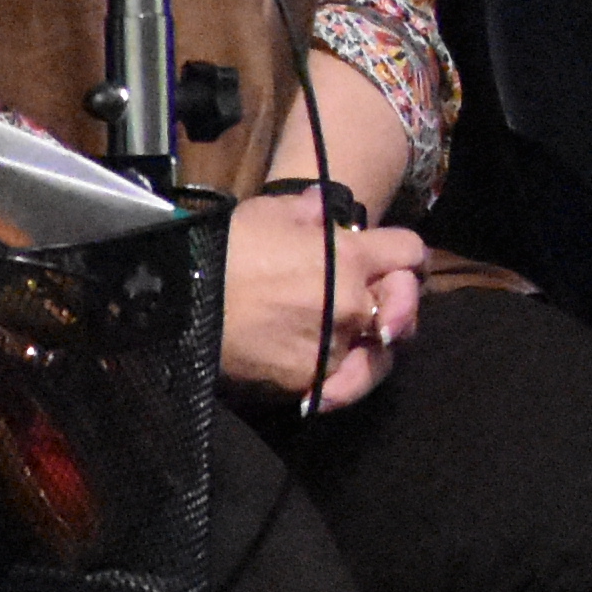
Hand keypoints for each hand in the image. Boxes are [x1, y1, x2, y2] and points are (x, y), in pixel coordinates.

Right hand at [215, 186, 423, 410]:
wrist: (181, 300)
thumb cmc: (225, 249)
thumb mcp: (269, 213)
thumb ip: (311, 211)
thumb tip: (326, 207)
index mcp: (350, 257)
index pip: (410, 252)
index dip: (408, 256)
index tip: (400, 264)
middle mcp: (354, 303)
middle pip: (405, 305)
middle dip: (399, 302)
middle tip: (382, 304)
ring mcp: (335, 344)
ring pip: (379, 351)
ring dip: (373, 345)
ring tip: (360, 344)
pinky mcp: (311, 379)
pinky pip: (344, 384)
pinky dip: (343, 382)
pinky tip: (333, 378)